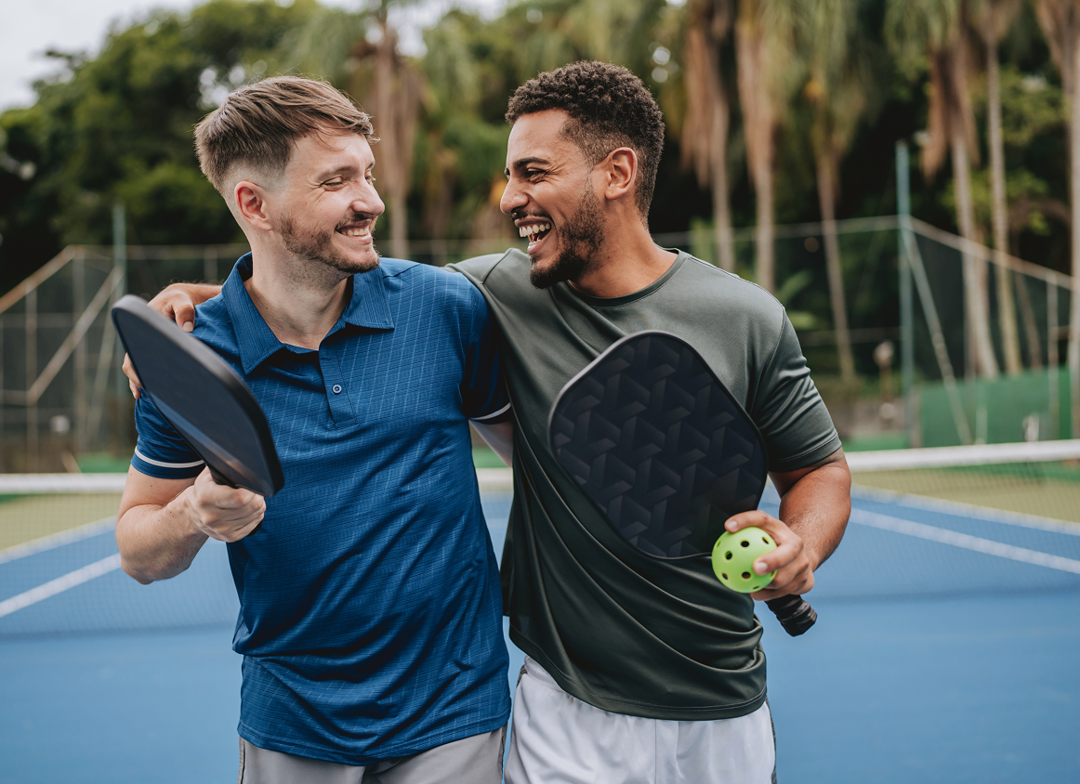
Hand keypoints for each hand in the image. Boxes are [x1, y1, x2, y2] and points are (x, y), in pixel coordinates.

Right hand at [121, 283, 200, 398]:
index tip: (143, 380)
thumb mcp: (181, 300)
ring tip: (154, 396)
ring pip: (140, 369)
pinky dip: (148, 381)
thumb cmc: (178, 300)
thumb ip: (184, 310)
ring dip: (143, 382)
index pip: (133, 352)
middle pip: (132, 364)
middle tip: (151, 391)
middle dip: (139, 379)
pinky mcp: (156, 353)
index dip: (135, 368)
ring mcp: (147, 348)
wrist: (179, 300)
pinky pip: (149, 368)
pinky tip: (150, 394)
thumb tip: (187, 329)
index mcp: (141, 329)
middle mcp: (140, 340)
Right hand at [184, 468, 264, 541]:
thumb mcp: (208, 475)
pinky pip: (254, 525)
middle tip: (253, 491)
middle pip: (251, 506)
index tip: (252, 485)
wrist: (191, 512)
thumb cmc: (204, 489)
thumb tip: (243, 464)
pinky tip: (248, 510)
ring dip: (258, 506)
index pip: (240, 498)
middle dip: (257, 496)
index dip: (252, 490)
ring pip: (255, 515)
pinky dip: (255, 516)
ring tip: (250, 500)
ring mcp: (220, 530)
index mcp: (206, 497)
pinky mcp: (228, 538)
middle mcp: (211, 516)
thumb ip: (225, 468)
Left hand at [723, 511, 813, 600]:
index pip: (761, 519)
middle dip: (772, 561)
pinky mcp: (807, 581)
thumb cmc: (774, 544)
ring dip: (767, 585)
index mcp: (780, 529)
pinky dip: (770, 594)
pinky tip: (757, 593)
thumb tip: (722, 534)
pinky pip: (785, 592)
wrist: (800, 556)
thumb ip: (742, 533)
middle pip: (786, 553)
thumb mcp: (761, 533)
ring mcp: (803, 564)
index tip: (728, 527)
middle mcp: (796, 544)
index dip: (744, 520)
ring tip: (751, 588)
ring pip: (785, 579)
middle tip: (755, 568)